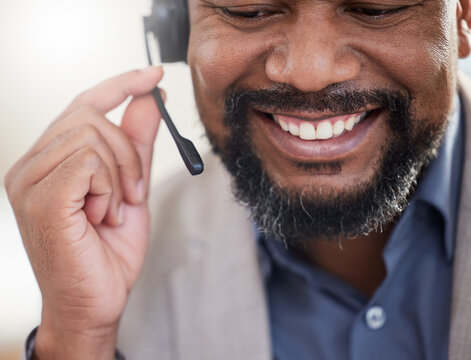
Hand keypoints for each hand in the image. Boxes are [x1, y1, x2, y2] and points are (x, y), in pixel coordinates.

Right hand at [5, 67, 162, 359]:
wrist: (97, 301)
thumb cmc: (109, 250)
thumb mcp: (132, 186)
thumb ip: (137, 142)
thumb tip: (149, 98)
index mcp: (50, 160)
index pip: (83, 103)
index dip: (120, 84)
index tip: (153, 75)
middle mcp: (30, 165)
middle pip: (90, 115)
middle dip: (128, 152)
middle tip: (135, 192)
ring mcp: (29, 181)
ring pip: (91, 136)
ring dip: (121, 174)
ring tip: (117, 210)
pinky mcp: (40, 199)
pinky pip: (87, 161)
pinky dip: (109, 186)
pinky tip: (104, 214)